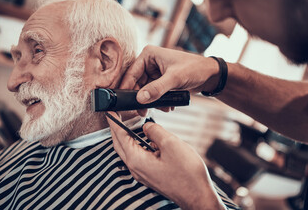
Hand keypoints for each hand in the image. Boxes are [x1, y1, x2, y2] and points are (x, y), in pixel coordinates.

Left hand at [106, 112, 226, 209]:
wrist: (197, 196)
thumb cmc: (186, 174)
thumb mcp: (170, 144)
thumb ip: (155, 131)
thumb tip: (147, 127)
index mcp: (136, 160)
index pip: (120, 137)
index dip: (114, 122)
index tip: (110, 112)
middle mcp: (136, 168)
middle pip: (120, 145)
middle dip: (117, 130)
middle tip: (116, 116)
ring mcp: (142, 173)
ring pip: (130, 151)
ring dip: (128, 137)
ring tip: (130, 124)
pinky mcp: (150, 174)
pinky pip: (139, 156)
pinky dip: (139, 145)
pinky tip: (148, 139)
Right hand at [120, 45, 219, 103]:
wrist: (210, 75)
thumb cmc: (195, 68)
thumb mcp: (175, 78)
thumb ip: (157, 88)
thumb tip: (140, 98)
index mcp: (149, 55)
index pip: (131, 73)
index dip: (127, 87)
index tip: (123, 101)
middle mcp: (149, 63)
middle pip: (136, 84)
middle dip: (142, 98)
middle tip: (143, 111)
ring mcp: (154, 73)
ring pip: (145, 91)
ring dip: (152, 102)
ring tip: (162, 107)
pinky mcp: (160, 82)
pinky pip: (153, 94)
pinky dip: (158, 102)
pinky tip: (167, 105)